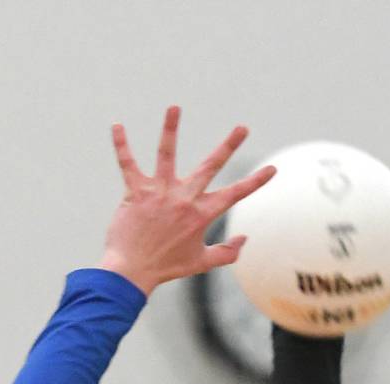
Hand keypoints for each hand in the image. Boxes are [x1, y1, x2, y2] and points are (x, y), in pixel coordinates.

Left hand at [99, 106, 276, 293]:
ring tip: (175, 107)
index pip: (235, 194)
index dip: (256, 182)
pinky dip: (121, 145)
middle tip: (243, 127)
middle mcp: (183, 199)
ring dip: (171, 129)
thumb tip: (244, 239)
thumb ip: (226, 253)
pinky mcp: (136, 191)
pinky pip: (128, 163)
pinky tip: (117, 126)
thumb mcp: (201, 263)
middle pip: (210, 167)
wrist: (132, 271)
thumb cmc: (166, 267)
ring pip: (167, 154)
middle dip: (228, 146)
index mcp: (201, 215)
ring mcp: (159, 193)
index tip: (272, 169)